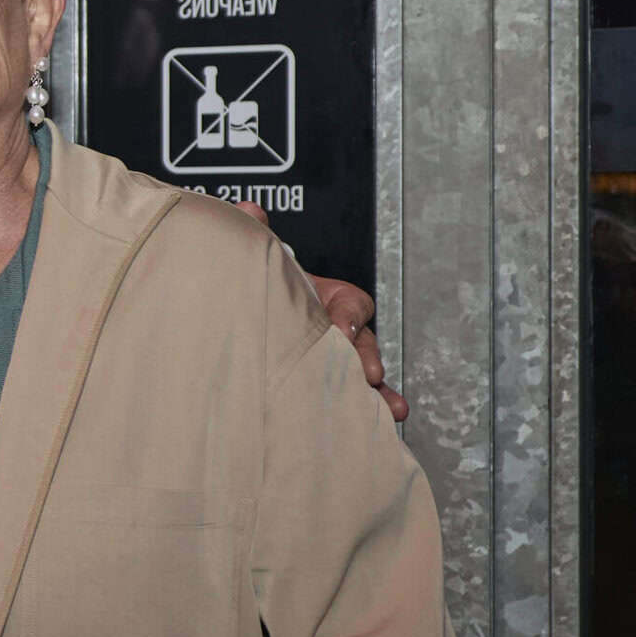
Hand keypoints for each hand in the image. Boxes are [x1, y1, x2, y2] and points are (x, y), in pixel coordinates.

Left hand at [235, 202, 406, 421]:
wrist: (244, 313)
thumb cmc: (259, 291)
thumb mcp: (257, 264)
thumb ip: (256, 239)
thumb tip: (247, 214)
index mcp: (327, 297)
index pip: (351, 302)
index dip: (348, 314)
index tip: (341, 328)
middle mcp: (338, 328)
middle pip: (362, 342)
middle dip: (366, 358)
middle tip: (369, 374)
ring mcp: (335, 357)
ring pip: (364, 372)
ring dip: (380, 390)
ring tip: (393, 408)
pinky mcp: (325, 383)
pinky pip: (351, 396)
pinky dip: (368, 408)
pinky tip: (384, 422)